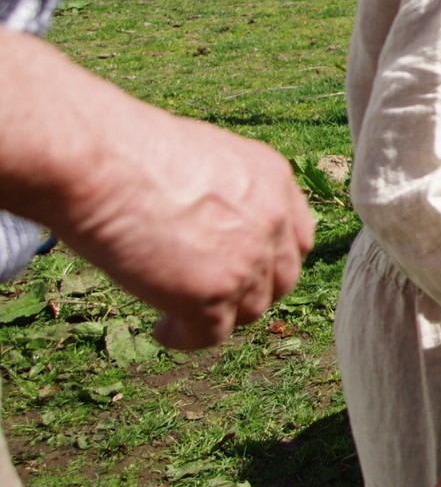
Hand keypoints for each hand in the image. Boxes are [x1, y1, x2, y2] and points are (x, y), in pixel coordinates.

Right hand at [62, 108, 315, 350]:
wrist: (98, 160)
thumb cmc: (128, 149)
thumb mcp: (201, 157)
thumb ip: (222, 193)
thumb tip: (209, 223)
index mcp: (272, 179)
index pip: (296, 236)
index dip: (271, 259)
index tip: (243, 268)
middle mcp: (271, 219)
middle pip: (280, 278)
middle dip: (248, 291)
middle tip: (210, 294)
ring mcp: (246, 259)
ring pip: (248, 310)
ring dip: (217, 315)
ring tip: (179, 312)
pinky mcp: (210, 294)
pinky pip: (211, 334)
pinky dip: (186, 337)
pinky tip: (163, 329)